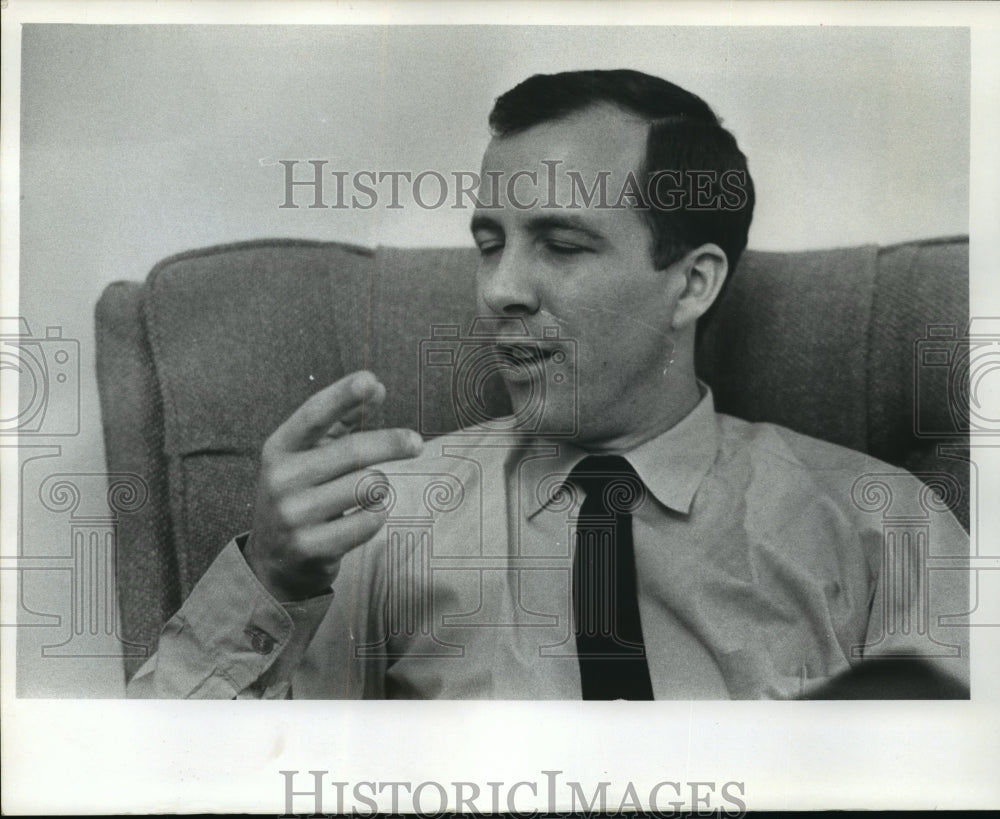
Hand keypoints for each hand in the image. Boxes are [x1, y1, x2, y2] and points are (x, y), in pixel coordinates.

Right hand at [244, 371, 422, 600]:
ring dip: (380, 487)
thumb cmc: (303, 494)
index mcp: (279, 448)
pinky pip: (370, 520)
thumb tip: (377, 388)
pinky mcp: (311, 547)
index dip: (343, 396)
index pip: (313, 414)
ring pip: (367, 486)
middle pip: (353, 451)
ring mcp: (293, 516)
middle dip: (392, 443)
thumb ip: (342, 420)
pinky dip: (377, 515)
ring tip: (368, 494)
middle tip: (417, 443)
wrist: (274, 563)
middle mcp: (280, 479)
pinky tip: (363, 518)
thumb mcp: (310, 455)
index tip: (370, 380)